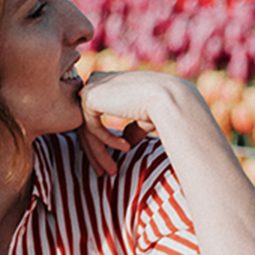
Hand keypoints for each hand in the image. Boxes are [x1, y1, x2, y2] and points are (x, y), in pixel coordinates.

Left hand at [75, 70, 192, 175]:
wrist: (167, 98)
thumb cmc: (162, 107)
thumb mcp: (143, 120)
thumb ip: (131, 129)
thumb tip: (126, 142)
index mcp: (108, 83)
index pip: (94, 115)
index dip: (99, 141)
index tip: (108, 161)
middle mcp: (96, 81)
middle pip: (86, 123)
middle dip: (94, 151)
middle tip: (100, 173)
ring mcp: (91, 87)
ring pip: (86, 128)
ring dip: (99, 153)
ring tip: (112, 171)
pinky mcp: (89, 96)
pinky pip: (92, 127)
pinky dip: (108, 141)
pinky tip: (126, 148)